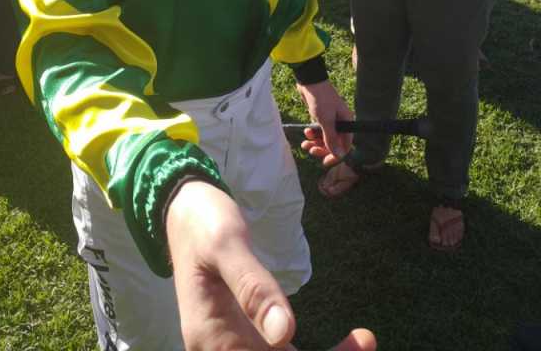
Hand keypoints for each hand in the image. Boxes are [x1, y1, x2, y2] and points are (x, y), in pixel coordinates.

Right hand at [166, 180, 375, 350]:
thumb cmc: (203, 222)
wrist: (183, 211)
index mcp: (212, 340)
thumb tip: (285, 333)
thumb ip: (253, 288)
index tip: (357, 346)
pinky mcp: (245, 337)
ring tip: (363, 341)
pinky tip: (349, 342)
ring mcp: (232, 347)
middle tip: (365, 341)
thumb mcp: (227, 245)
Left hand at [296, 80, 353, 165]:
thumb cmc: (321, 99)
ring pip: (324, 139)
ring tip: (304, 143)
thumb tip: (339, 155)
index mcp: (346, 123)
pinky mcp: (321, 118)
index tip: (324, 162)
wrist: (310, 81)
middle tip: (311, 150)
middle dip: (322, 149)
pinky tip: (305, 132)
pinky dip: (312, 135)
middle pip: (333, 144)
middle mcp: (340, 123)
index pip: (344, 146)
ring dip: (314, 143)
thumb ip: (331, 139)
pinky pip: (317, 132)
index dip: (335, 155)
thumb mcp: (326, 121)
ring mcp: (330, 121)